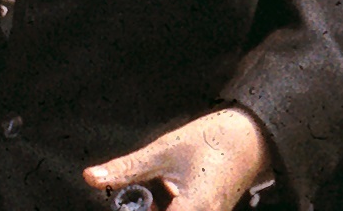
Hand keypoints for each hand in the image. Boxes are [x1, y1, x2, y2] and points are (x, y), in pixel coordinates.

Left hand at [84, 107, 270, 210]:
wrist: (250, 138)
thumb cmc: (210, 140)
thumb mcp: (163, 151)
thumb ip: (127, 169)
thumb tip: (91, 177)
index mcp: (194, 209)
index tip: (128, 203)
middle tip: (139, 196)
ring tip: (151, 196)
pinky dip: (167, 210)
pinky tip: (163, 198)